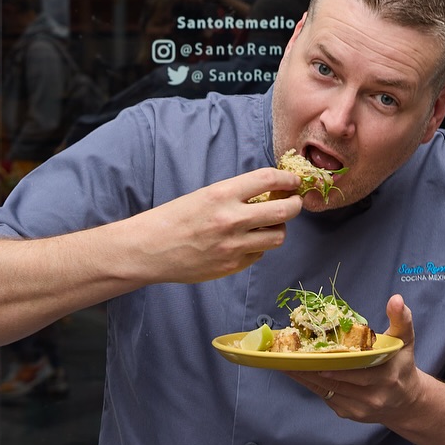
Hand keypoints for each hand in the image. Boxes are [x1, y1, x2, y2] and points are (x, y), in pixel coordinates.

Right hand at [127, 167, 301, 282]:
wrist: (148, 250)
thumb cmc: (172, 218)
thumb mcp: (204, 195)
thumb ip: (236, 194)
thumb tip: (269, 193)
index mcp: (222, 194)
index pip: (268, 179)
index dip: (288, 178)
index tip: (294, 180)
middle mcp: (231, 219)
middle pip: (284, 211)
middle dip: (296, 205)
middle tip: (295, 202)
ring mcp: (233, 246)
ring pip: (278, 236)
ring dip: (279, 228)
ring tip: (269, 224)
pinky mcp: (232, 265)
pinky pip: (259, 254)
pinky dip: (259, 246)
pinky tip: (247, 241)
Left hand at [302, 295, 422, 425]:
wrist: (406, 402)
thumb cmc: (402, 365)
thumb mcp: (405, 340)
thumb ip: (401, 318)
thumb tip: (395, 298)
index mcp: (386, 376)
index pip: (357, 372)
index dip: (335, 366)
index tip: (314, 356)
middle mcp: (373, 396)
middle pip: (337, 382)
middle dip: (312, 369)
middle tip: (290, 356)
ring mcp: (360, 408)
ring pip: (328, 391)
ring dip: (306, 377)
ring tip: (286, 363)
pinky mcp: (349, 413)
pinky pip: (326, 397)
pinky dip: (311, 385)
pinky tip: (296, 373)